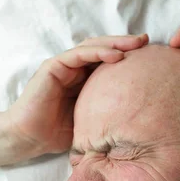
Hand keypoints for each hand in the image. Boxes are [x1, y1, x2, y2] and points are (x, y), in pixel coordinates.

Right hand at [6, 34, 148, 155]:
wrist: (30, 139)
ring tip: (135, 44)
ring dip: (115, 43)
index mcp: (84, 80)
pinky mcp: (53, 67)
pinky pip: (78, 54)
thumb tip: (140, 122)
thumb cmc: (58, 134)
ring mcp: (63, 66)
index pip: (107, 60)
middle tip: (146, 41)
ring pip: (92, 47)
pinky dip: (97, 53)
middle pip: (102, 48)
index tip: (150, 56)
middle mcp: (74, 69)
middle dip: (125, 43)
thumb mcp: (93, 122)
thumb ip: (109, 114)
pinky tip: (115, 55)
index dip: (127, 55)